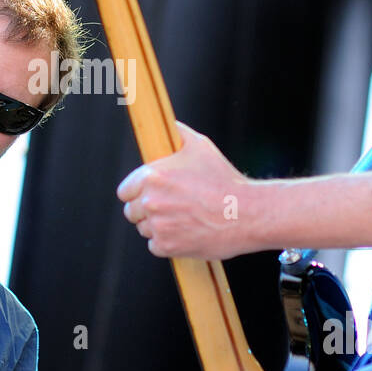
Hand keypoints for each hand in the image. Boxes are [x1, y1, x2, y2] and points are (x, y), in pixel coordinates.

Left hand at [116, 122, 253, 259]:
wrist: (247, 213)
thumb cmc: (224, 179)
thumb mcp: (201, 146)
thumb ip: (178, 133)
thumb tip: (166, 123)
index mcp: (152, 177)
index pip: (125, 191)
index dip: (137, 192)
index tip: (149, 194)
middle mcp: (151, 202)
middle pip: (132, 212)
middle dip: (146, 210)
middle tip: (170, 207)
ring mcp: (158, 226)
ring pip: (145, 229)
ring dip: (158, 226)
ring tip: (182, 219)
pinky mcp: (167, 247)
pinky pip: (156, 246)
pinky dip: (168, 242)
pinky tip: (185, 232)